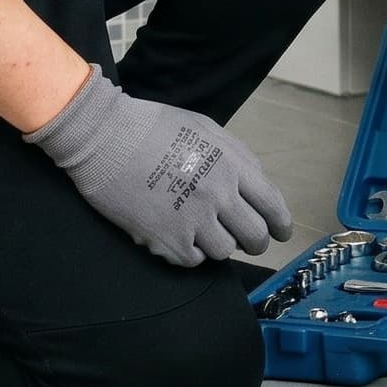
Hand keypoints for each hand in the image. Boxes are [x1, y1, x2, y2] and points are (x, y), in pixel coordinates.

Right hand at [24, 66, 295, 265]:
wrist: (105, 137)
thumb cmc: (153, 127)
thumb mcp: (206, 129)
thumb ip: (236, 157)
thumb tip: (255, 183)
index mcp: (232, 165)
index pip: (272, 204)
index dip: (281, 224)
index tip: (281, 232)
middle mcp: (219, 195)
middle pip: (255, 236)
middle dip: (256, 241)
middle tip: (248, 241)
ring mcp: (193, 219)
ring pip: (225, 251)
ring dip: (219, 245)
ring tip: (205, 232)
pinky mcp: (167, 239)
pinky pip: (194, 260)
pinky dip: (191, 252)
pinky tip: (181, 237)